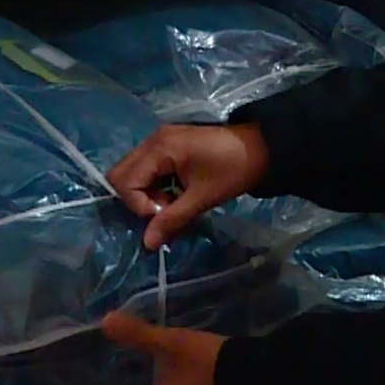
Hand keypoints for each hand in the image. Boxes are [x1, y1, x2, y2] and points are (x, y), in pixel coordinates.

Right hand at [109, 123, 269, 250]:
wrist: (262, 147)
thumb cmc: (233, 170)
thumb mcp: (202, 198)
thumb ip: (172, 219)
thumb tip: (147, 244)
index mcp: (160, 148)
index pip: (125, 181)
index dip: (139, 205)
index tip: (165, 214)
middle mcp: (153, 139)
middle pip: (122, 173)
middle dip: (137, 198)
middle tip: (165, 209)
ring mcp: (160, 139)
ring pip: (133, 171)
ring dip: (146, 193)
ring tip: (172, 202)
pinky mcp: (168, 144)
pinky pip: (147, 167)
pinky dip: (154, 185)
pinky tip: (174, 193)